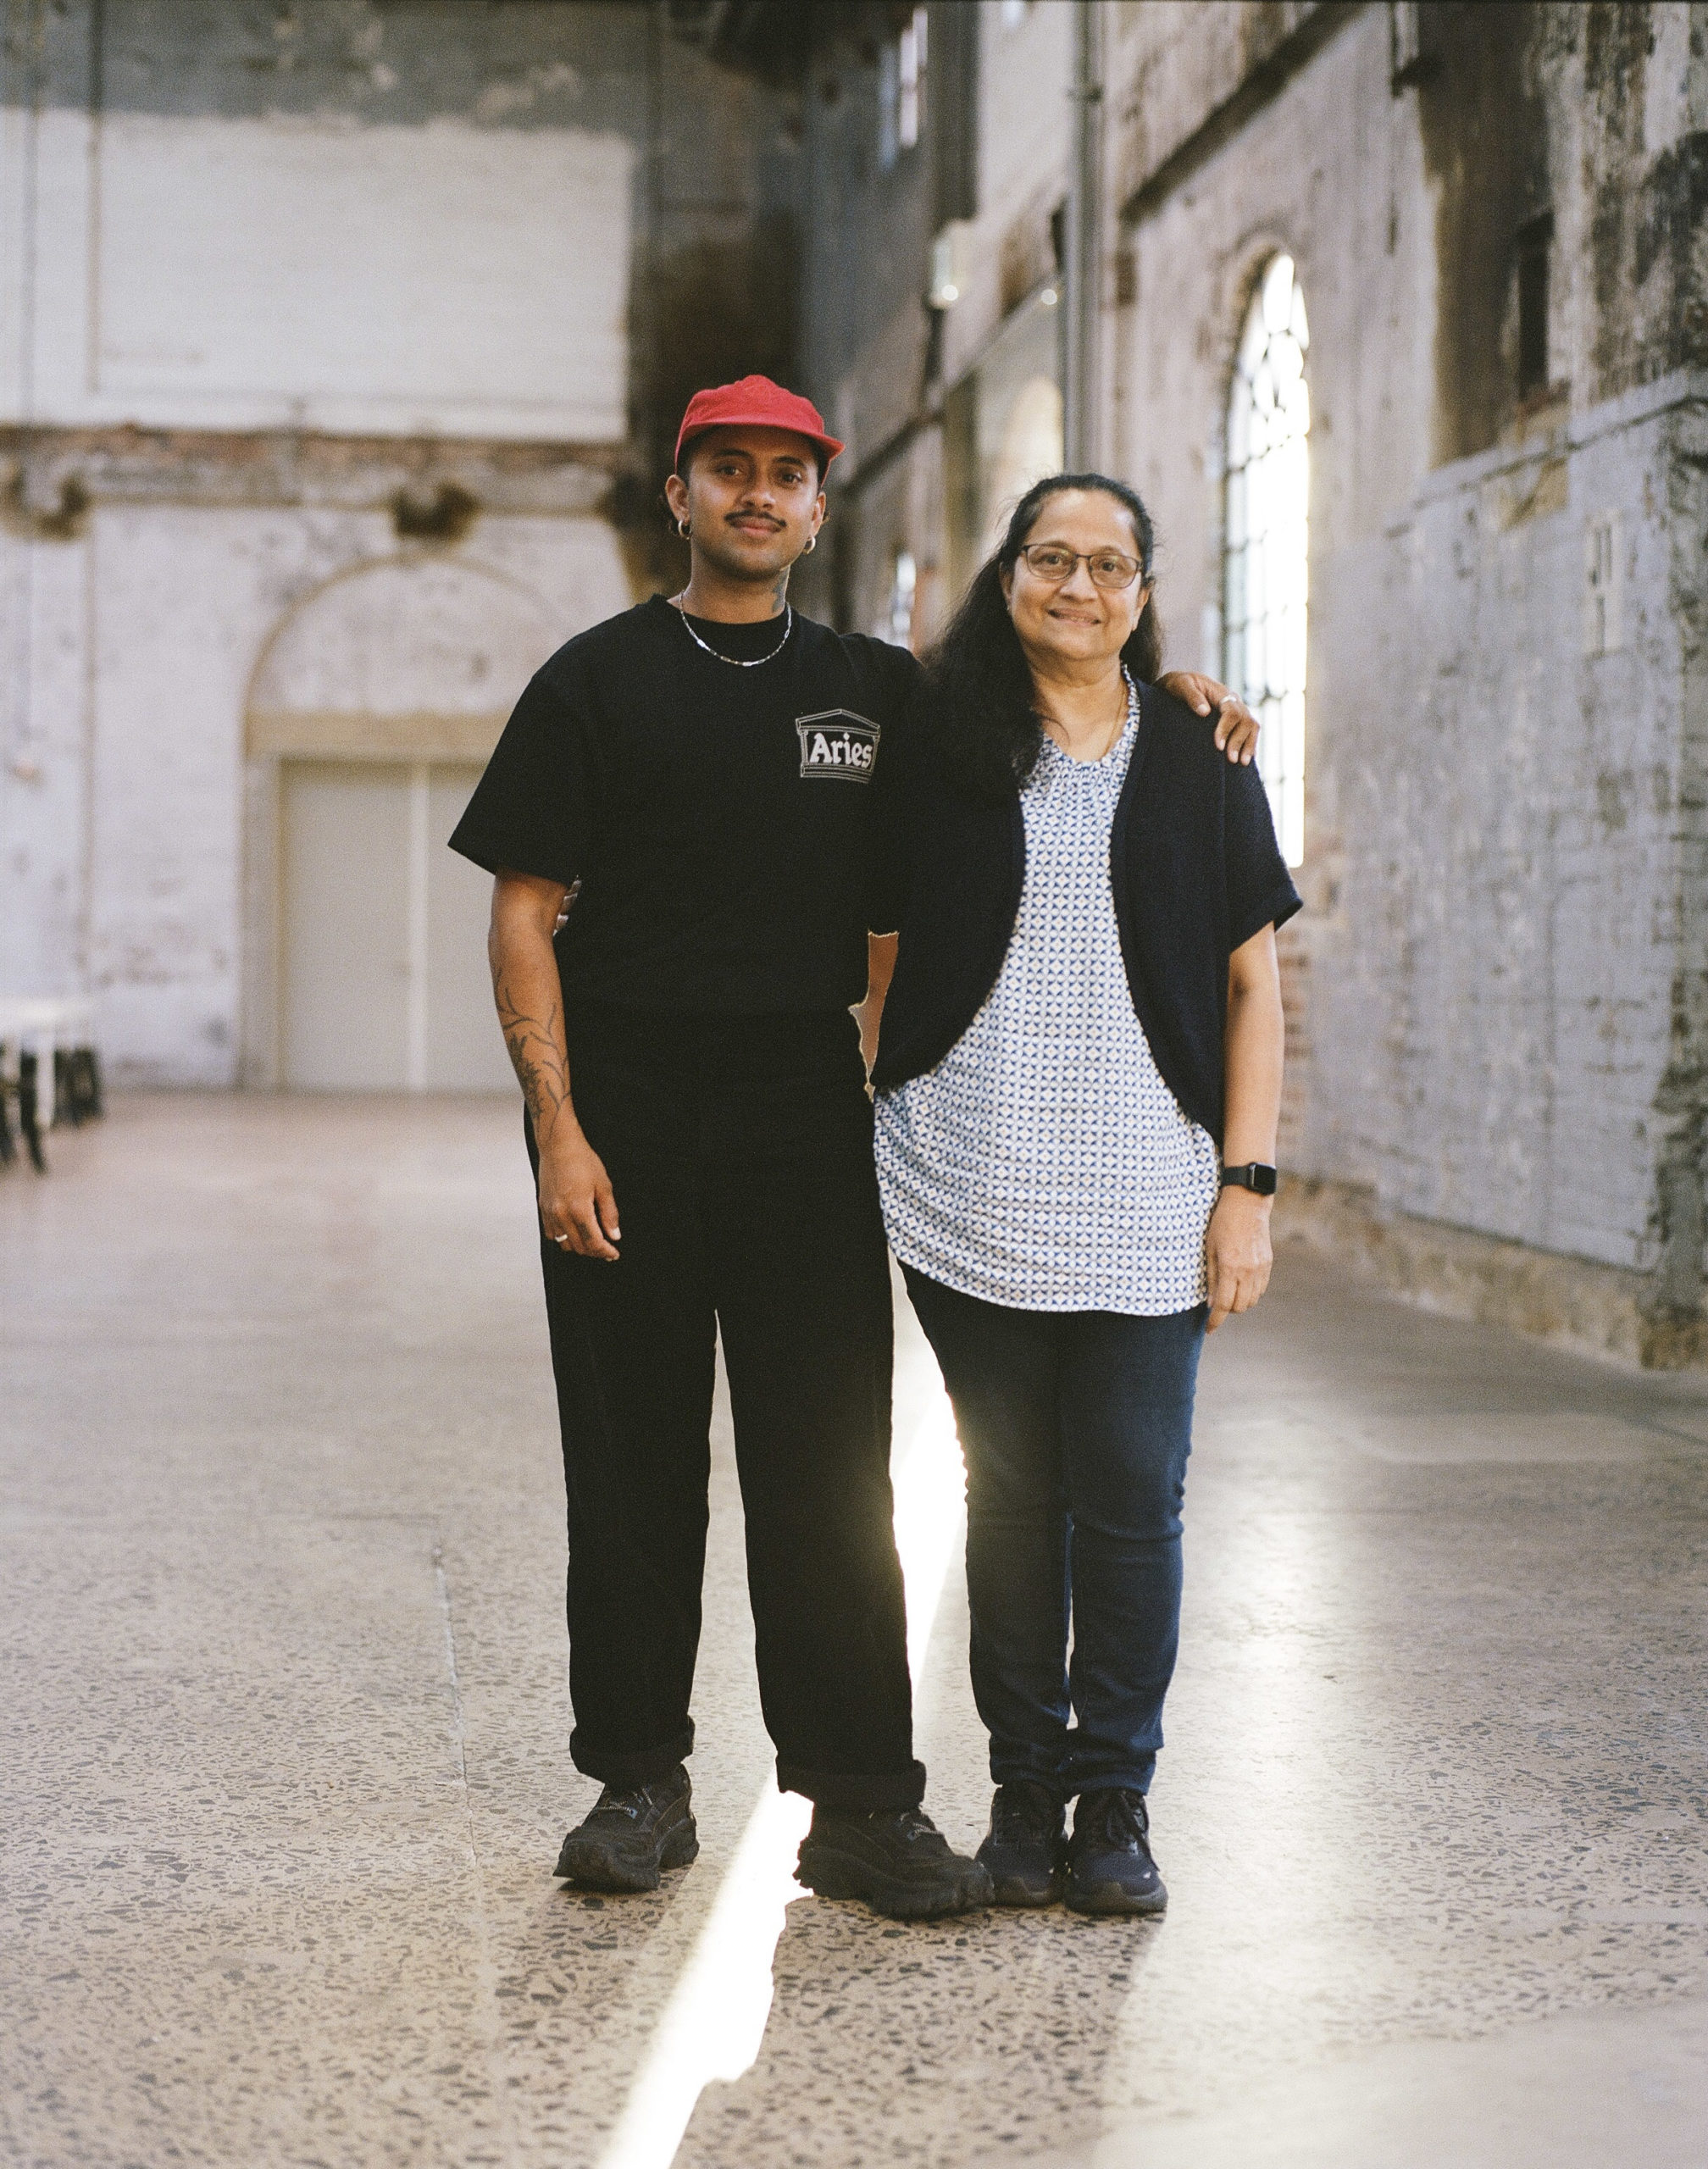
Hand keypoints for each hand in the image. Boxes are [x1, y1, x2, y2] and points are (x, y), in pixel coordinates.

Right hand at [538, 1127, 620, 1260]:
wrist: (558, 1146)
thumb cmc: (581, 1160)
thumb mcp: (604, 1185)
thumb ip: (609, 1213)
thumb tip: (614, 1234)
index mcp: (579, 1209)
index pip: (594, 1242)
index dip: (605, 1252)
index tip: (613, 1254)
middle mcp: (561, 1214)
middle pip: (579, 1247)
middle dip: (595, 1252)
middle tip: (606, 1249)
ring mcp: (549, 1213)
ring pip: (564, 1244)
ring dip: (579, 1247)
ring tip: (592, 1241)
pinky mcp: (542, 1209)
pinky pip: (552, 1234)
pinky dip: (564, 1239)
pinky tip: (574, 1232)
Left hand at [1157, 671, 1260, 763]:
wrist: (1180, 684)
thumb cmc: (1178, 685)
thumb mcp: (1180, 685)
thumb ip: (1191, 696)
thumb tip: (1205, 712)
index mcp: (1221, 692)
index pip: (1232, 711)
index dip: (1226, 729)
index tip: (1218, 746)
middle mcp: (1233, 700)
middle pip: (1246, 720)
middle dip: (1239, 741)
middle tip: (1231, 760)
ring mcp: (1236, 709)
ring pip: (1252, 726)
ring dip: (1248, 745)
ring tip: (1242, 763)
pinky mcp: (1235, 719)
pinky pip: (1249, 731)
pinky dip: (1249, 744)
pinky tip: (1246, 758)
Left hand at [1204, 1186, 1271, 1331]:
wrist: (1247, 1203)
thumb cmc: (1222, 1223)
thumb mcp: (1209, 1249)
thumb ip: (1210, 1277)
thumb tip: (1209, 1303)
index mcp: (1230, 1267)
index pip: (1223, 1305)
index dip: (1215, 1321)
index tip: (1209, 1329)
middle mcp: (1248, 1271)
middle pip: (1240, 1307)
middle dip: (1227, 1310)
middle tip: (1217, 1302)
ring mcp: (1261, 1268)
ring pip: (1252, 1300)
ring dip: (1240, 1301)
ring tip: (1229, 1291)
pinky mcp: (1268, 1263)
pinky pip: (1261, 1289)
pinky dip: (1251, 1292)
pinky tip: (1242, 1283)